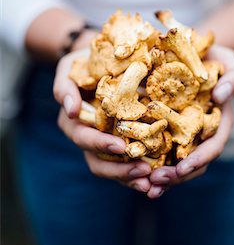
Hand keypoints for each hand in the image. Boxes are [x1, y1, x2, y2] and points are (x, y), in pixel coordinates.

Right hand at [53, 49, 151, 192]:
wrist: (102, 62)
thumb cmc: (83, 63)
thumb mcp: (68, 69)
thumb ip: (65, 88)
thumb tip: (71, 110)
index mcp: (74, 124)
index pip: (85, 139)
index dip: (101, 144)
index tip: (120, 146)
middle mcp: (89, 138)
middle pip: (99, 163)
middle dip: (120, 170)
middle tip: (144, 172)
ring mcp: (105, 144)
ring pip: (115, 170)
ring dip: (133, 178)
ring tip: (153, 183)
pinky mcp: (123, 144)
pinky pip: (130, 164)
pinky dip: (142, 174)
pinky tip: (158, 179)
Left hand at [148, 44, 233, 198]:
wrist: (194, 54)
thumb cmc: (216, 59)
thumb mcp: (231, 64)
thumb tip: (221, 96)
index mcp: (218, 123)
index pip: (213, 145)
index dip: (199, 158)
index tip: (182, 167)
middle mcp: (201, 133)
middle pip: (193, 162)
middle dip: (176, 175)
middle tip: (155, 182)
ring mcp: (183, 134)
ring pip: (175, 163)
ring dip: (161, 177)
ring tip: (144, 186)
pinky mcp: (165, 130)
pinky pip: (158, 150)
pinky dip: (148, 162)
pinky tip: (133, 172)